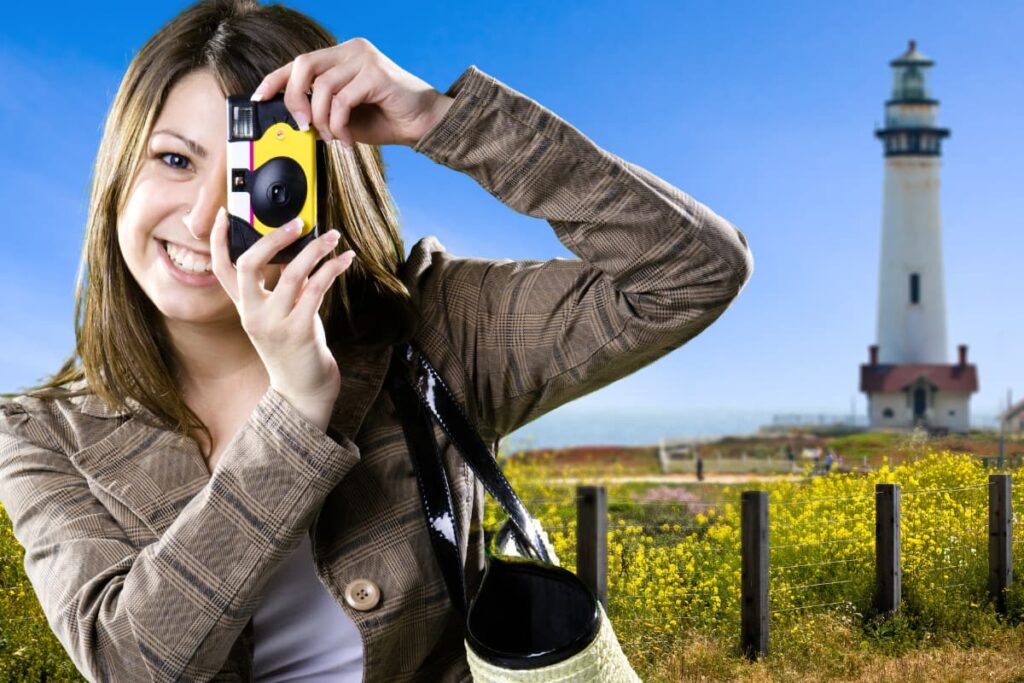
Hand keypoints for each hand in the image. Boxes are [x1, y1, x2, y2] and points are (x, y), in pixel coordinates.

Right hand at [210, 207, 354, 428]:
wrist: (303, 389)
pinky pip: (315, 290)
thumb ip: (283, 287)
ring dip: (315, 251)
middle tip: (297, 223)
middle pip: (248, 265)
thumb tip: (300, 250)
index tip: (225, 213)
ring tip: (333, 237)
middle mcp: (253, 314)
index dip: (219, 240)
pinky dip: (332, 270)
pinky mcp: (299, 331)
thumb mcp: (280, 315)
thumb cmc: (295, 347)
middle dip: (272, 238)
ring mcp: (274, 323)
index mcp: (245, 307)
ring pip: (290, 274)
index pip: (221, 269)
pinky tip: (344, 260)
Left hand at [251, 37, 454, 147]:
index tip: (259, 99)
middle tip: (304, 126)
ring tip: (333, 137)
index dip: (274, 80)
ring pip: (322, 87)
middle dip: (294, 99)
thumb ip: (321, 112)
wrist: (427, 123)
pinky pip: (342, 100)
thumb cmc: (388, 118)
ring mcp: (364, 59)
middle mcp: (352, 50)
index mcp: (342, 56)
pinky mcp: (375, 73)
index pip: (298, 63)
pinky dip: (339, 125)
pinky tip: (348, 139)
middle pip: (303, 65)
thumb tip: (293, 122)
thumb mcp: (345, 117)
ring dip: (322, 120)